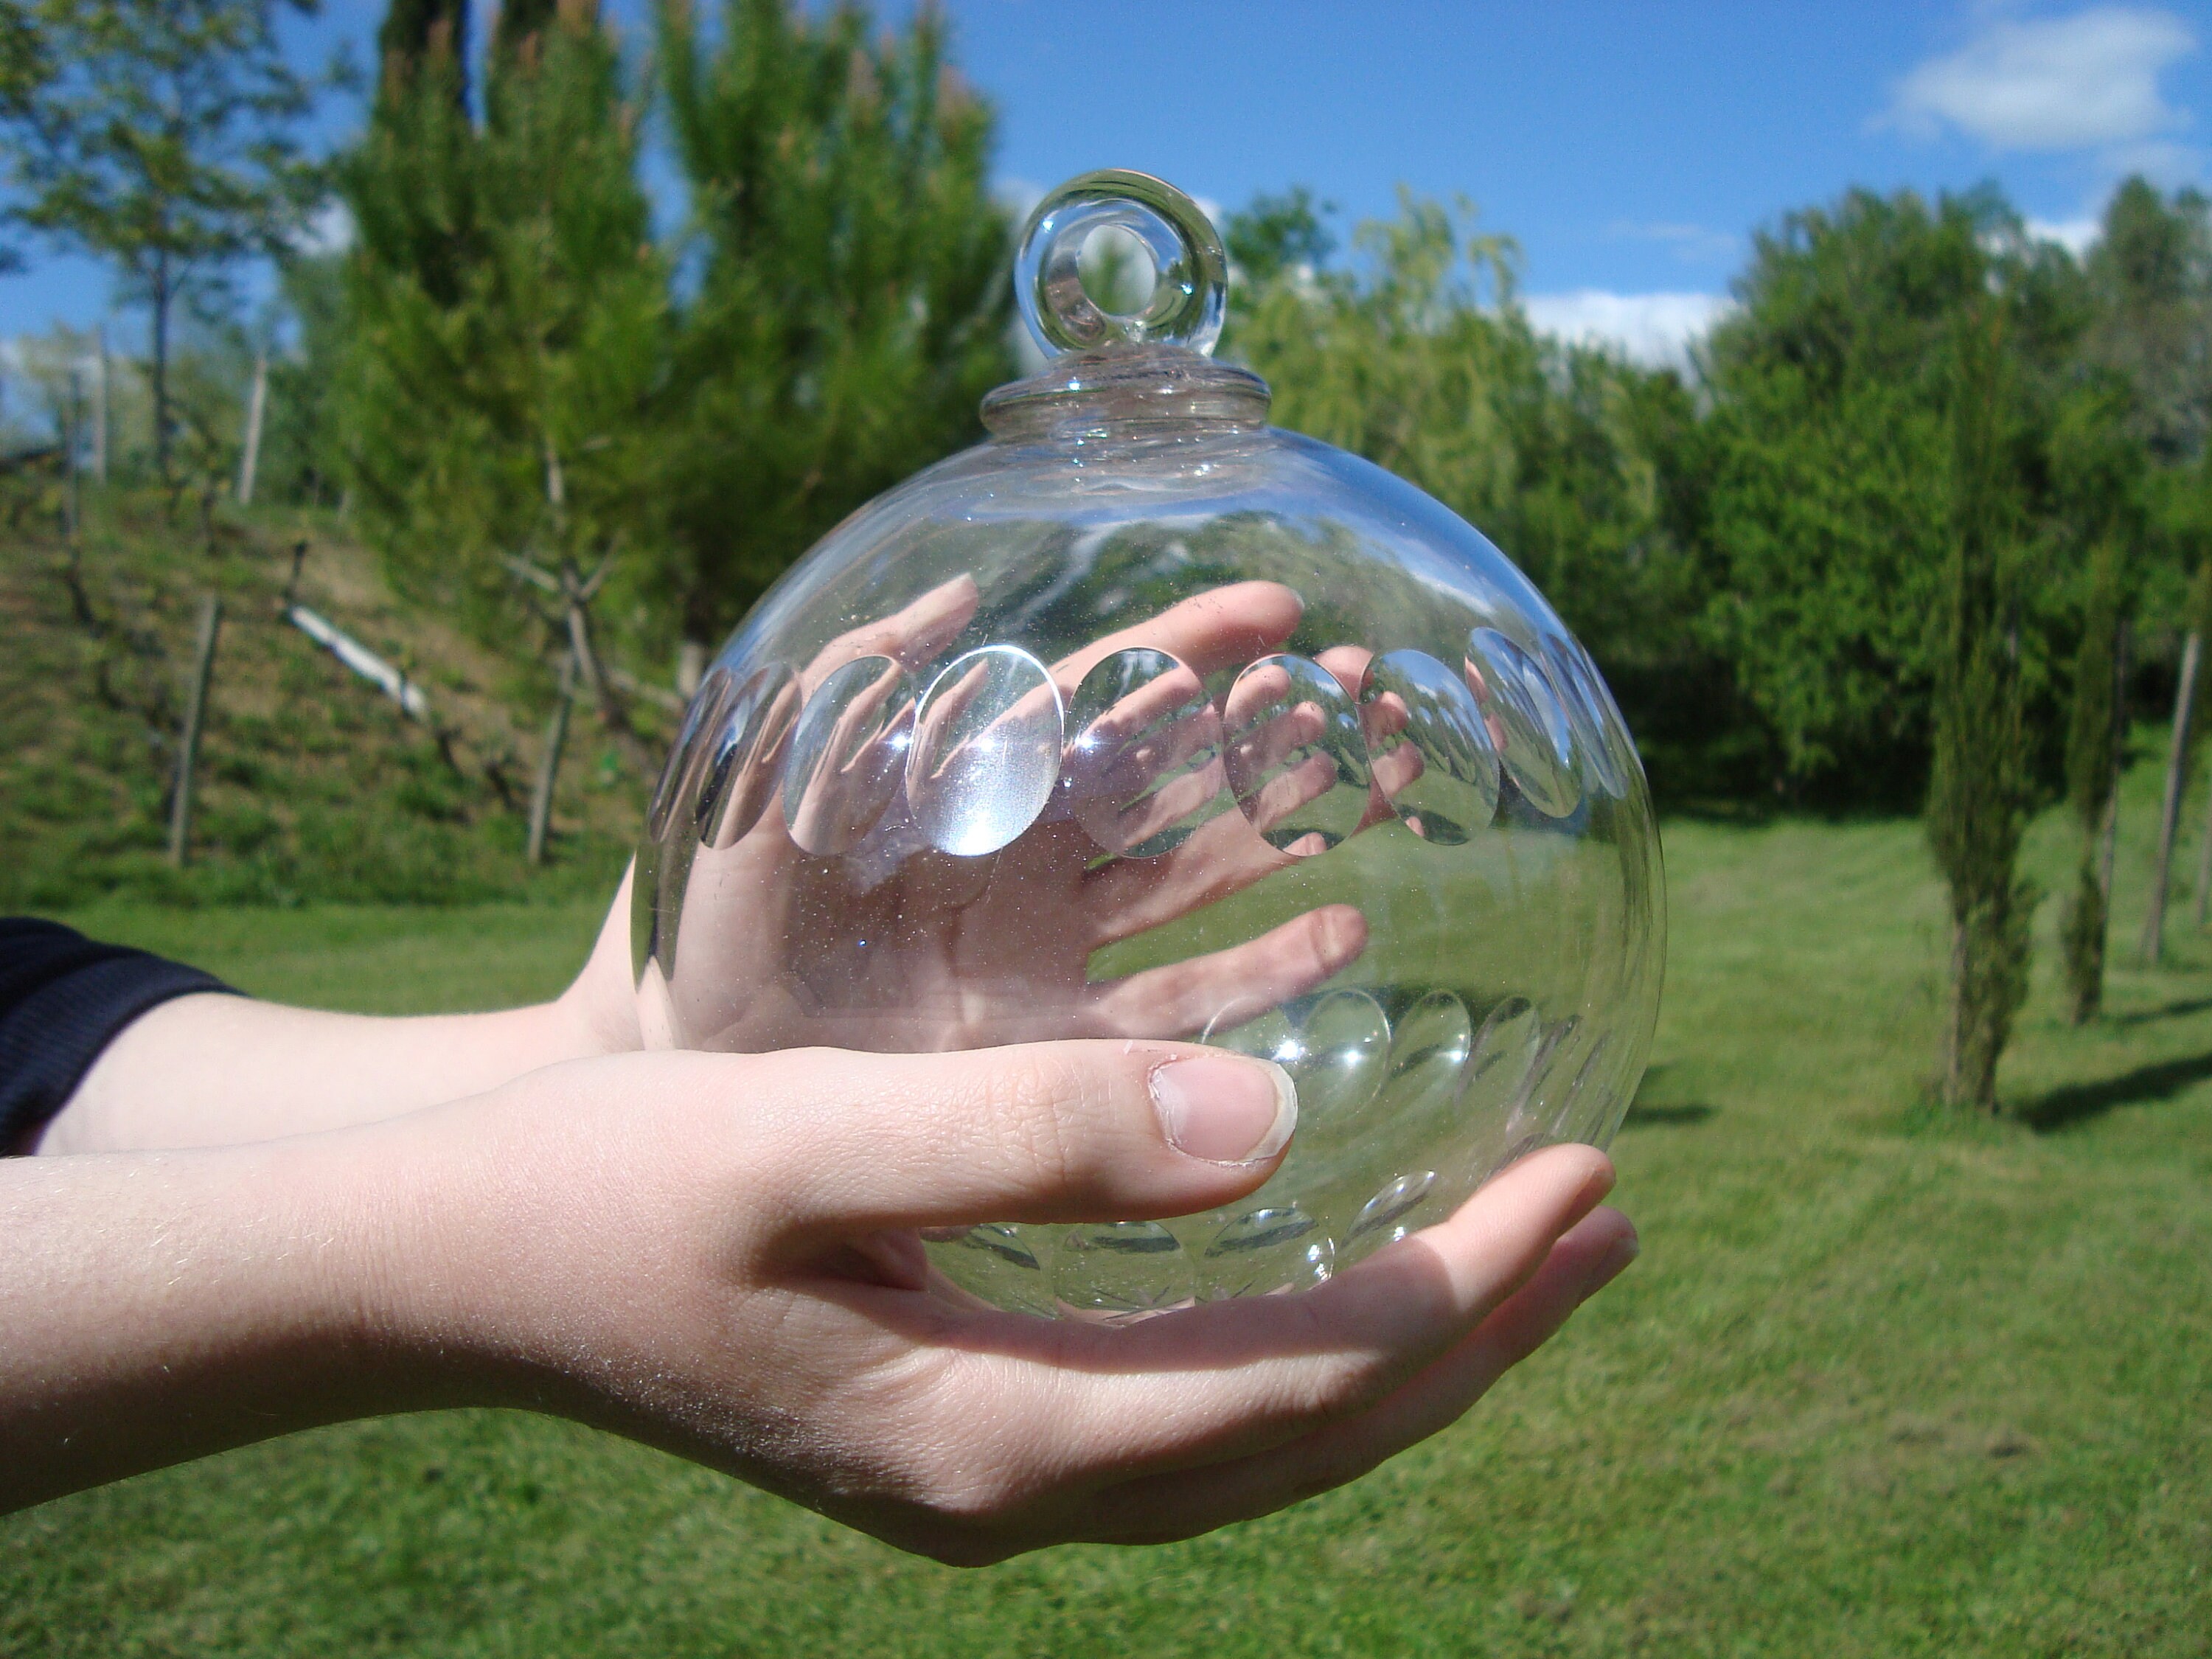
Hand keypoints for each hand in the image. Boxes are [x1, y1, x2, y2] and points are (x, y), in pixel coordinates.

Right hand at [373, 1043, 1631, 1561]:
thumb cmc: (618, 1183)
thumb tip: (1275, 1132)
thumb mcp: (812, 1139)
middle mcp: (1012, 1490)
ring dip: (1404, 1350)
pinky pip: (1184, 1407)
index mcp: (996, 1435)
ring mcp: (985, 1476)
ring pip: (1256, 1436)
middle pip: (1308, 1439)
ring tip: (1529, 1258)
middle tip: (1614, 1222)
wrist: (466, 1265)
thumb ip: (1038, 1140)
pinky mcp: (959, 1425)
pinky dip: (1298, 1346)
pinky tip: (1334, 1270)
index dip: (1463, 1296)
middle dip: (1478, 1338)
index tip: (1589, 1180)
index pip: (1300, 1388)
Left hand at [633, 578, 1399, 1054]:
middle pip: (1180, 781)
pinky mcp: (1062, 1056)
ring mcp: (1057, 961)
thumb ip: (848, 690)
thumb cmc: (713, 924)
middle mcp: (1033, 866)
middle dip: (1275, 730)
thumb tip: (954, 597)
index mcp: (972, 791)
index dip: (1187, 651)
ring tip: (1388, 785)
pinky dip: (1268, 972)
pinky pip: (1187, 1008)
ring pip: (1205, 880)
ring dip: (1294, 830)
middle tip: (1376, 691)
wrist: (687, 1074)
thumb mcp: (765, 786)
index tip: (1281, 609)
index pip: (1102, 702)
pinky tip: (1342, 933)